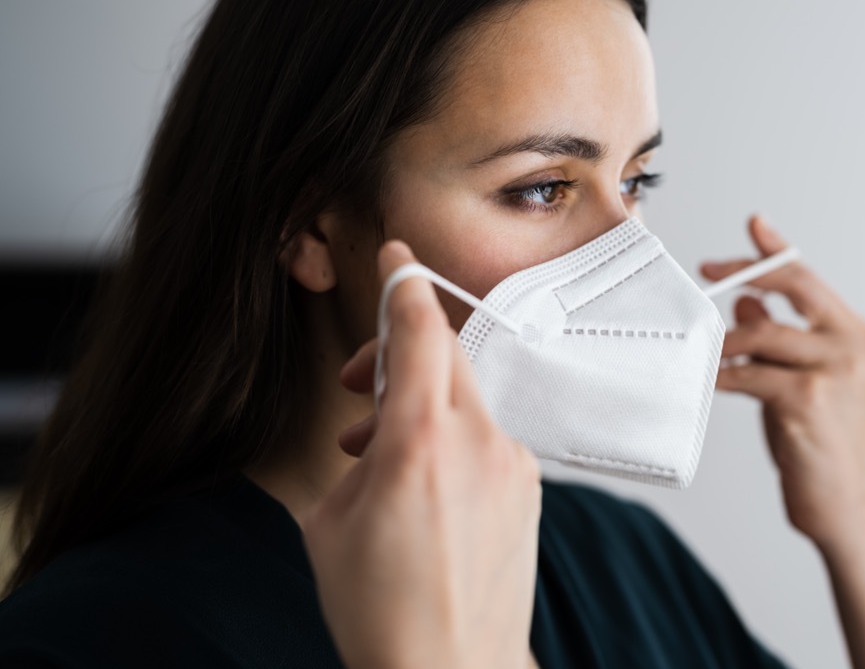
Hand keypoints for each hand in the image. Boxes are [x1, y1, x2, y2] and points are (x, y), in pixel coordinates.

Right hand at [300, 240, 542, 668]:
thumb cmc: (379, 609)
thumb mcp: (332, 520)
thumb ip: (362, 452)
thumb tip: (382, 431)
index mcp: (421, 442)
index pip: (420, 331)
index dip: (406, 283)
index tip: (398, 257)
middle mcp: (479, 443)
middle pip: (447, 356)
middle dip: (399, 351)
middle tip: (359, 382)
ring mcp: (513, 464)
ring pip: (466, 397)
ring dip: (422, 403)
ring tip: (378, 451)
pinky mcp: (530, 486)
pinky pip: (488, 435)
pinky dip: (452, 437)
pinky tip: (423, 481)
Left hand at [701, 214, 864, 550]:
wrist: (849, 509)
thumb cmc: (823, 446)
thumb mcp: (802, 382)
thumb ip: (781, 341)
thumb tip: (745, 300)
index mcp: (859, 337)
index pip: (813, 279)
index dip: (778, 250)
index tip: (753, 225)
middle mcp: (855, 346)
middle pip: (795, 284)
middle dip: (747, 269)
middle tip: (708, 270)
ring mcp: (835, 371)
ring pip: (763, 331)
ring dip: (726, 338)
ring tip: (706, 349)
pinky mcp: (808, 399)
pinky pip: (749, 372)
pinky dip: (723, 373)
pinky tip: (707, 379)